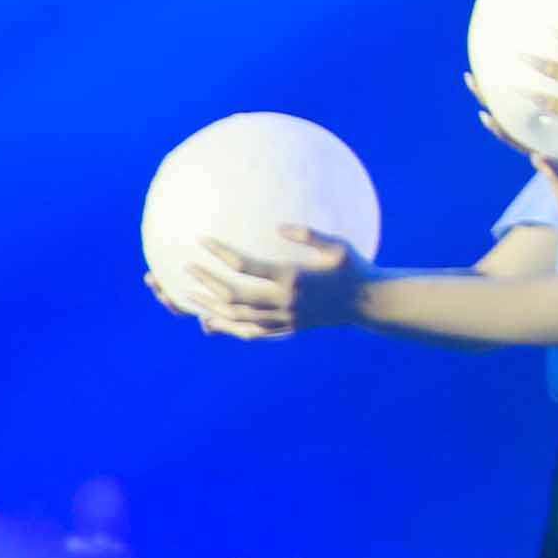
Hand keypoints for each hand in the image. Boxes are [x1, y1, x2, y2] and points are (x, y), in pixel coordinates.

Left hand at [179, 226, 370, 337]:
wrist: (371, 304)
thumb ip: (308, 234)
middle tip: (187, 269)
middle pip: (234, 296)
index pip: (246, 267)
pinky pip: (252, 332)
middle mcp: (284, 302)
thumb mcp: (338, 246)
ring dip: (210, 308)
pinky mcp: (289, 328)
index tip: (202, 242)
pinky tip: (214, 322)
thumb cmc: (356, 268)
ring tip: (190, 298)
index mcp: (292, 278)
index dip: (221, 254)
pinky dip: (230, 327)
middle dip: (206, 283)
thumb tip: (279, 225)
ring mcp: (285, 318)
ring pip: (237, 318)